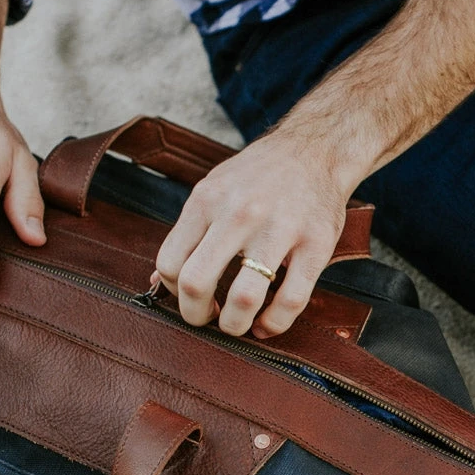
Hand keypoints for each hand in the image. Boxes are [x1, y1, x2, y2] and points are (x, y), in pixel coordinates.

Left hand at [153, 129, 349, 337]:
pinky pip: (290, 301)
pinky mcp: (316, 245)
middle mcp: (239, 213)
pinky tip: (265, 324)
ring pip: (244, 298)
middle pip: (197, 283)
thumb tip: (158, 282)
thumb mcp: (213, 190)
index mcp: (207, 200)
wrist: (315, 149)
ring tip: (236, 324)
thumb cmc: (257, 177)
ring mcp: (280, 230)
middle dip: (195, 315)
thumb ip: (188, 234)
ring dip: (234, 325)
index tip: (188, 296)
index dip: (172, 291)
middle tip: (207, 318)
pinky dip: (273, 325)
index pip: (170, 262)